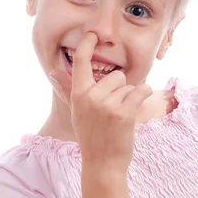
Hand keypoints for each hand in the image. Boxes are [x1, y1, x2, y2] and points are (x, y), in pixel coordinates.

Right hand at [50, 32, 152, 171]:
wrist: (103, 164)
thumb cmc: (91, 136)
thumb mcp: (76, 111)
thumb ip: (68, 89)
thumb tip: (53, 71)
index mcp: (78, 94)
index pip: (80, 62)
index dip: (86, 44)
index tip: (92, 33)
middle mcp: (90, 97)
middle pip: (115, 75)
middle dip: (119, 89)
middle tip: (112, 110)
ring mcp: (107, 105)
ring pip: (129, 84)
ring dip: (130, 97)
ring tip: (120, 116)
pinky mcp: (123, 112)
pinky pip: (141, 91)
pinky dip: (144, 97)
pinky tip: (135, 110)